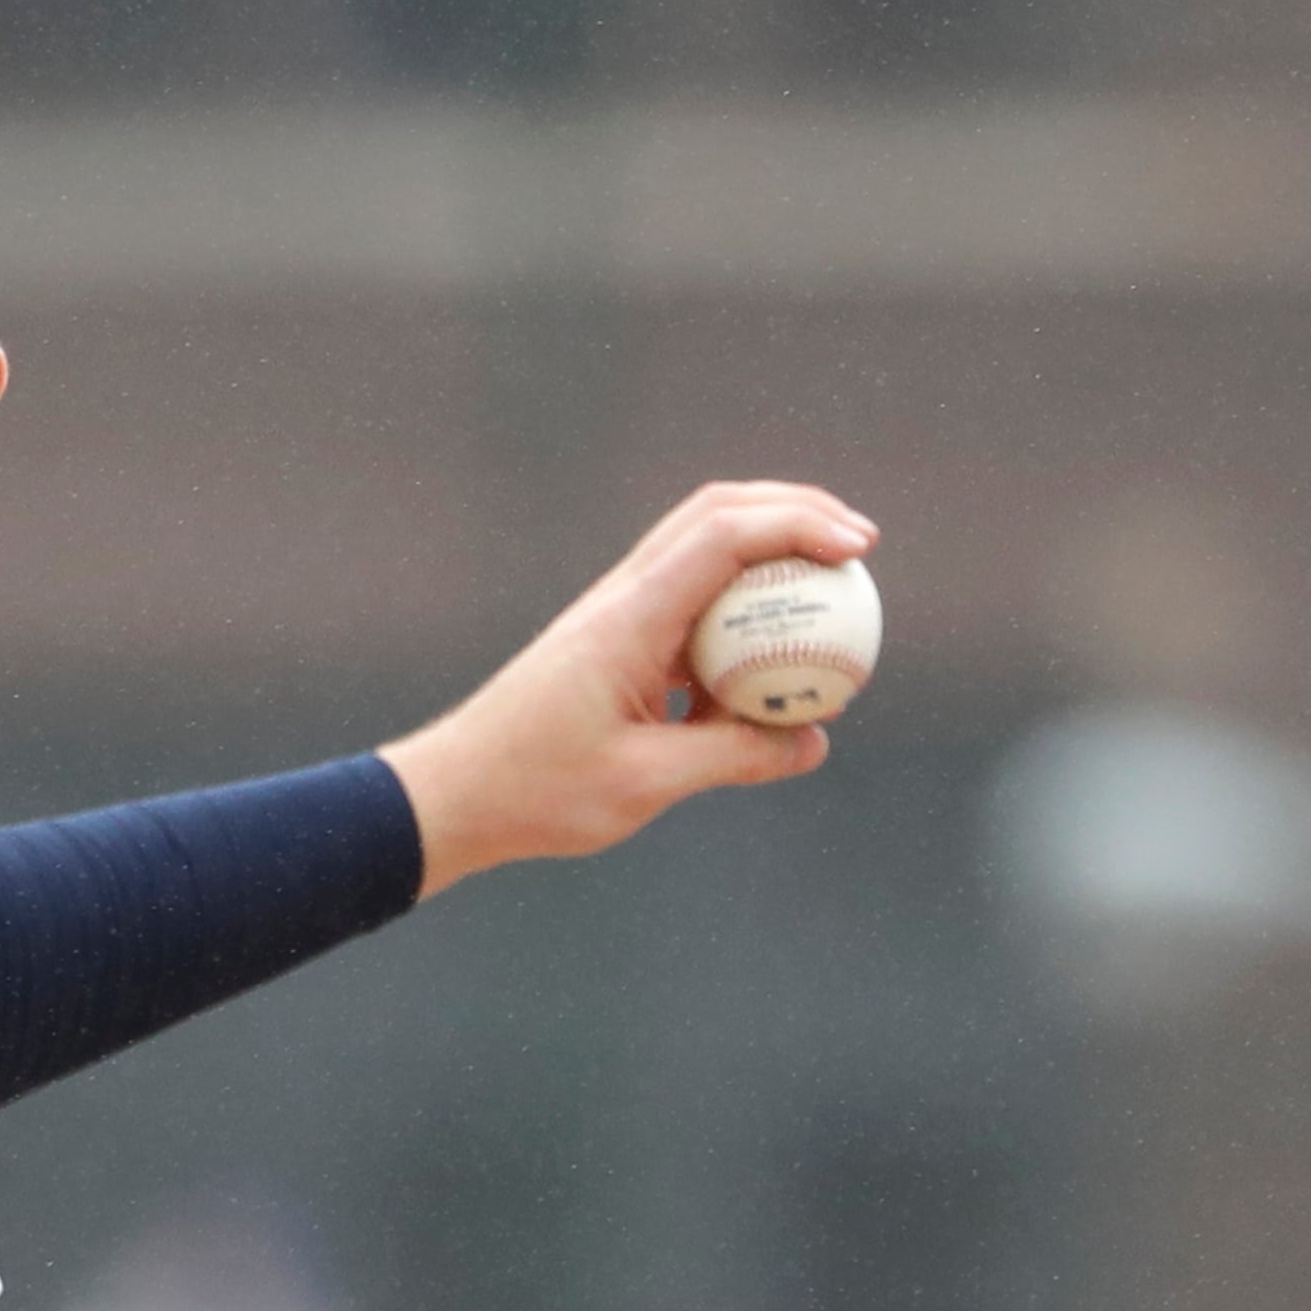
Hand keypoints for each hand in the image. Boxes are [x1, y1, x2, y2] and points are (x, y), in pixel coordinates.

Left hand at [378, 482, 877, 899]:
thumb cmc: (535, 793)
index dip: (800, 527)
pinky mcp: (611, 645)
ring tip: (827, 602)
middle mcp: (620, 600)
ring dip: (766, 561)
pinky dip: (735, 621)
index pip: (725, 536)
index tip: (859, 551)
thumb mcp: (645, 784)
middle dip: (794, 513)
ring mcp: (613, 618)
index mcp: (628, 618)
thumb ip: (734, 756)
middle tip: (859, 547)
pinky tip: (763, 678)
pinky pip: (688, 611)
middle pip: (716, 514)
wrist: (451, 796)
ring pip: (701, 556)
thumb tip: (813, 740)